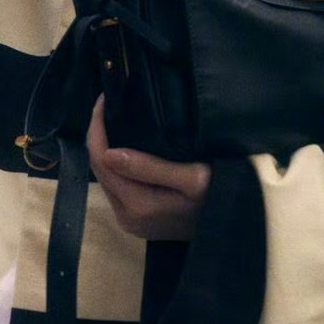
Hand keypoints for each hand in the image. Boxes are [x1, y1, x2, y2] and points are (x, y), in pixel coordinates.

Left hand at [86, 96, 210, 240]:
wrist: (227, 225)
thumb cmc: (216, 196)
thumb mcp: (193, 177)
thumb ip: (150, 167)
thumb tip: (109, 152)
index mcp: (136, 204)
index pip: (101, 160)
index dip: (97, 128)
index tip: (104, 98)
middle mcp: (125, 215)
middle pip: (99, 169)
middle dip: (98, 135)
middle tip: (109, 103)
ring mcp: (129, 220)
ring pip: (106, 177)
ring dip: (105, 148)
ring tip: (114, 117)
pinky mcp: (135, 219)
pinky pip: (116, 185)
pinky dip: (116, 163)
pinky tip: (124, 144)